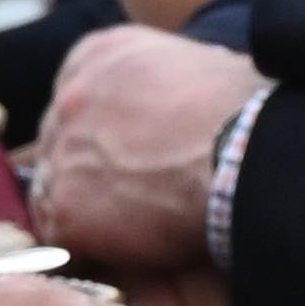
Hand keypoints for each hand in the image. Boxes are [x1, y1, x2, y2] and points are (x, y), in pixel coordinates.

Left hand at [32, 23, 247, 274]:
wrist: (251, 152)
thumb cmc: (247, 113)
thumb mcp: (192, 68)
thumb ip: (156, 85)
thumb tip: (165, 111)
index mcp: (98, 55)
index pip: (75, 102)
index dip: (98, 136)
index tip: (123, 157)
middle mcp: (68, 98)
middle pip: (59, 147)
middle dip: (86, 173)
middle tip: (128, 198)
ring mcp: (62, 154)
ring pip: (53, 193)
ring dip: (86, 213)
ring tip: (134, 229)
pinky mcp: (66, 208)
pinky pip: (63, 239)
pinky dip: (90, 249)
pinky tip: (127, 250)